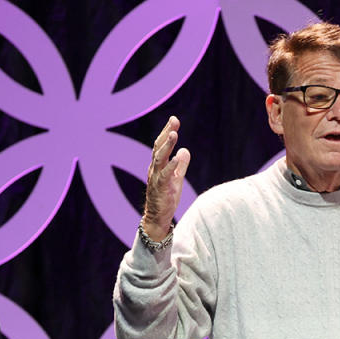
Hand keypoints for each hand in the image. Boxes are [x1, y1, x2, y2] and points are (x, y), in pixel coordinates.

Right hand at [142, 116, 190, 239]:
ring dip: (167, 146)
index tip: (174, 120)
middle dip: (166, 134)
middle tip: (174, 122)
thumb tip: (184, 150)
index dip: (167, 132)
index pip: (161, 145)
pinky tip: (177, 157)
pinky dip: (171, 165)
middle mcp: (154, 169)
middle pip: (159, 148)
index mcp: (158, 165)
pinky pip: (165, 175)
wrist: (158, 217)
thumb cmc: (166, 197)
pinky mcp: (160, 188)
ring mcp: (156, 178)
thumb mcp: (176, 178)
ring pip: (160, 158)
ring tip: (174, 134)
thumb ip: (181, 164)